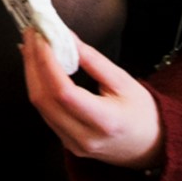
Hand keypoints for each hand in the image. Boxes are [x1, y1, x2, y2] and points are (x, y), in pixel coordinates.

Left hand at [20, 31, 164, 170]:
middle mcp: (84, 137)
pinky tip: (36, 67)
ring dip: (31, 73)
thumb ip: (93, 60)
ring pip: (39, 106)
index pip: (64, 92)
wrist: (150, 146)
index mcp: (105, 121)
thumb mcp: (124, 81)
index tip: (42, 38)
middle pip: (44, 99)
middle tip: (31, 34)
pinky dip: (37, 86)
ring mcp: (72, 143)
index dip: (47, 63)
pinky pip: (44, 112)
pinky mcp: (66, 142)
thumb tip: (67, 38)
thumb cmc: (142, 113)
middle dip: (33, 62)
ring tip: (31, 45)